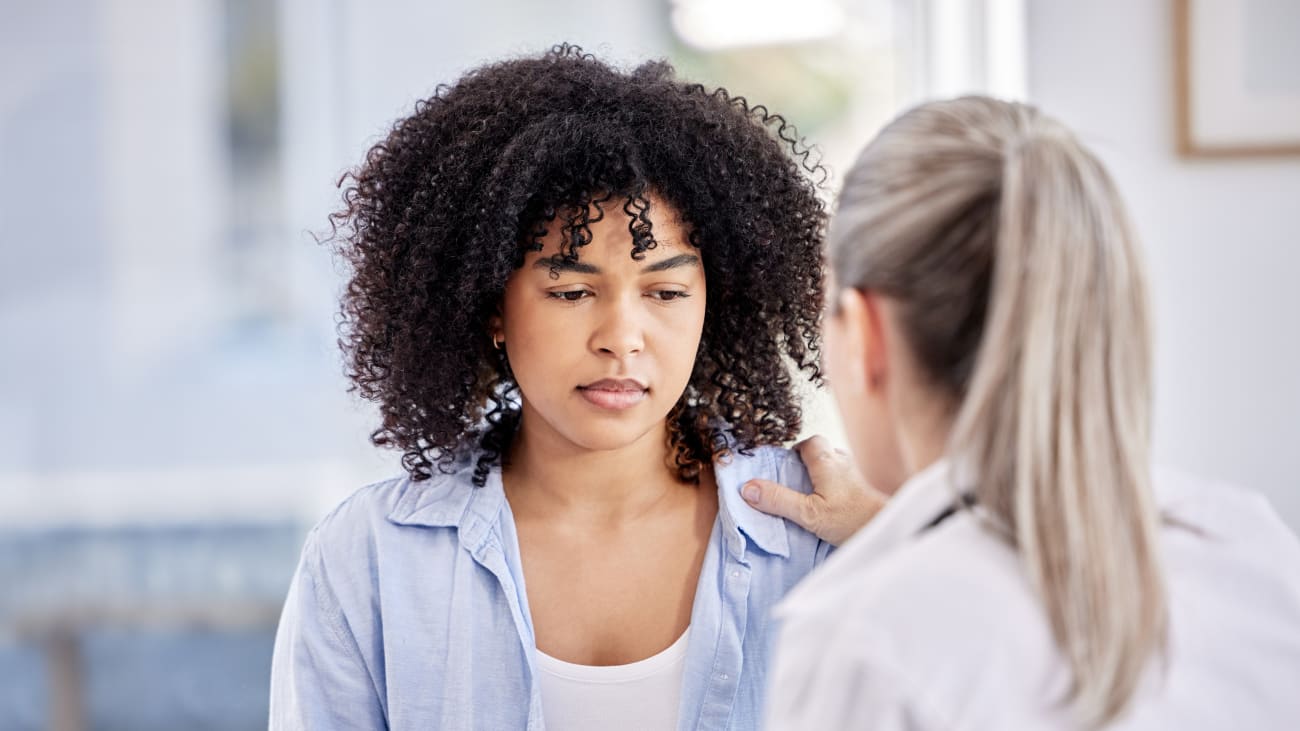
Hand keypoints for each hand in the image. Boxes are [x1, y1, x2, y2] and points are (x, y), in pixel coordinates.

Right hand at [740, 435, 886, 545]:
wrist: (890, 529)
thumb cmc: (852, 519)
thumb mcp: (808, 514)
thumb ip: (779, 500)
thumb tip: (747, 488)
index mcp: (827, 461)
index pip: (809, 442)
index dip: (796, 451)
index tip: (785, 467)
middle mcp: (844, 461)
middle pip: (822, 453)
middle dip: (807, 464)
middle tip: (796, 484)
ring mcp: (858, 474)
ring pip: (835, 466)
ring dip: (823, 477)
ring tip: (812, 497)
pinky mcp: (867, 488)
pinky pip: (847, 480)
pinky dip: (836, 488)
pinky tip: (832, 506)